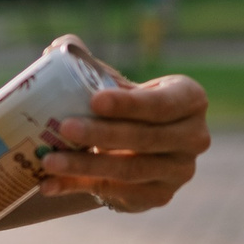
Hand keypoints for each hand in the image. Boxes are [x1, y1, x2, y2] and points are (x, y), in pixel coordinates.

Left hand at [39, 72, 209, 214]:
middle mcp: (194, 136)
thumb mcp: (115, 84)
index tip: (94, 101)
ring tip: (48, 160)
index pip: (161, 103)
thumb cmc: (124, 107)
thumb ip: (88, 64)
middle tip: (64, 127)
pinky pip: (117, 193)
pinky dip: (78, 187)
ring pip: (129, 170)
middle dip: (102, 134)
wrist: (133, 148)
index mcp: (190, 98)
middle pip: (145, 138)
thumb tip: (57, 47)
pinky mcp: (160, 196)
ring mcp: (180, 170)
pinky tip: (48, 185)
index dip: (129, 104)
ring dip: (85, 166)